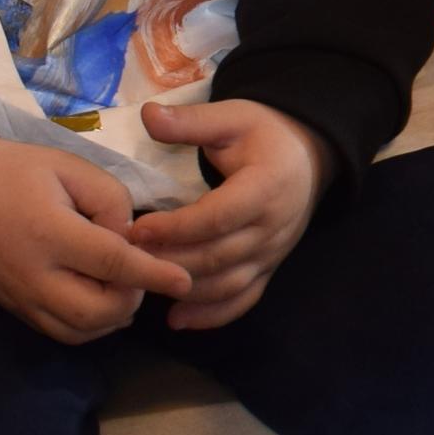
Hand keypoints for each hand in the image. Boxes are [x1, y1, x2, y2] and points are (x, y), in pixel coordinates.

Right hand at [0, 126, 189, 344]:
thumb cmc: (12, 169)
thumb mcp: (68, 166)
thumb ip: (110, 200)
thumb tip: (130, 239)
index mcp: (48, 233)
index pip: (112, 263)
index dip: (154, 274)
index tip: (185, 281)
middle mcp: (32, 275)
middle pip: (97, 311)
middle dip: (132, 298)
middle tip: (142, 270)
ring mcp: (19, 297)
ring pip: (80, 332)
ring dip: (112, 316)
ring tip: (123, 283)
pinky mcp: (12, 307)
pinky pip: (59, 332)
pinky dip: (89, 325)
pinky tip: (101, 297)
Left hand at [132, 99, 327, 330]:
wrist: (308, 154)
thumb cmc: (265, 134)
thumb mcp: (232, 117)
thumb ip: (191, 122)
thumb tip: (147, 114)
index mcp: (266, 187)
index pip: (217, 217)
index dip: (175, 228)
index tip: (135, 229)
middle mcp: (273, 227)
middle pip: (217, 257)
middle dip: (169, 261)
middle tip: (125, 259)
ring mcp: (274, 252)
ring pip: (226, 283)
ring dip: (184, 289)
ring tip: (143, 284)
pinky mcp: (270, 268)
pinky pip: (243, 299)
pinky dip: (211, 315)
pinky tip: (177, 320)